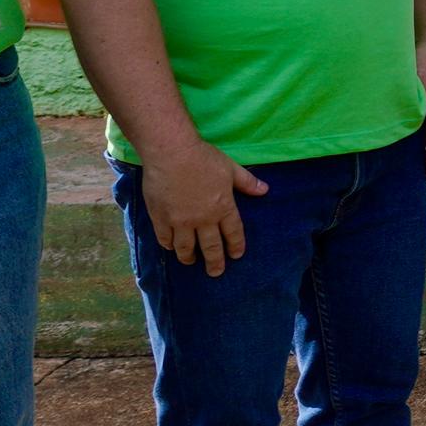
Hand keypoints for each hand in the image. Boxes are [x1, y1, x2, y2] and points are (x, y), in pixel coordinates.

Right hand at [140, 138, 265, 275]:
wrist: (171, 153)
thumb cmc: (203, 158)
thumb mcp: (230, 168)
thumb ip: (247, 182)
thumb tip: (265, 190)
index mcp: (223, 208)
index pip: (233, 234)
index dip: (235, 246)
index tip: (236, 256)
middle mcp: (203, 220)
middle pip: (211, 247)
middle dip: (215, 262)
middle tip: (216, 272)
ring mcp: (180, 222)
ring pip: (186, 248)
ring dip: (189, 258)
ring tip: (191, 262)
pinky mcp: (160, 218)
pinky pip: (165, 239)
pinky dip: (169, 246)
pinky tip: (171, 248)